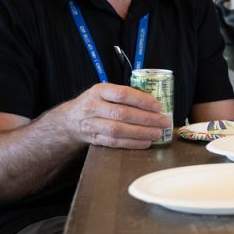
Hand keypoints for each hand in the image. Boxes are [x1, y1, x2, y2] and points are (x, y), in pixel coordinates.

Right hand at [54, 83, 168, 148]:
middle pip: (122, 114)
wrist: (70, 120)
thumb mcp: (105, 92)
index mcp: (99, 91)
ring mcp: (92, 124)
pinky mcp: (94, 139)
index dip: (141, 100)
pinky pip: (114, 142)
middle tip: (164, 121)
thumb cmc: (96, 103)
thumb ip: (125, 96)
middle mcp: (93, 107)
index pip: (122, 94)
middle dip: (146, 119)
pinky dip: (132, 143)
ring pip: (118, 130)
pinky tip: (146, 142)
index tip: (158, 106)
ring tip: (158, 133)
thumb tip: (155, 103)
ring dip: (141, 133)